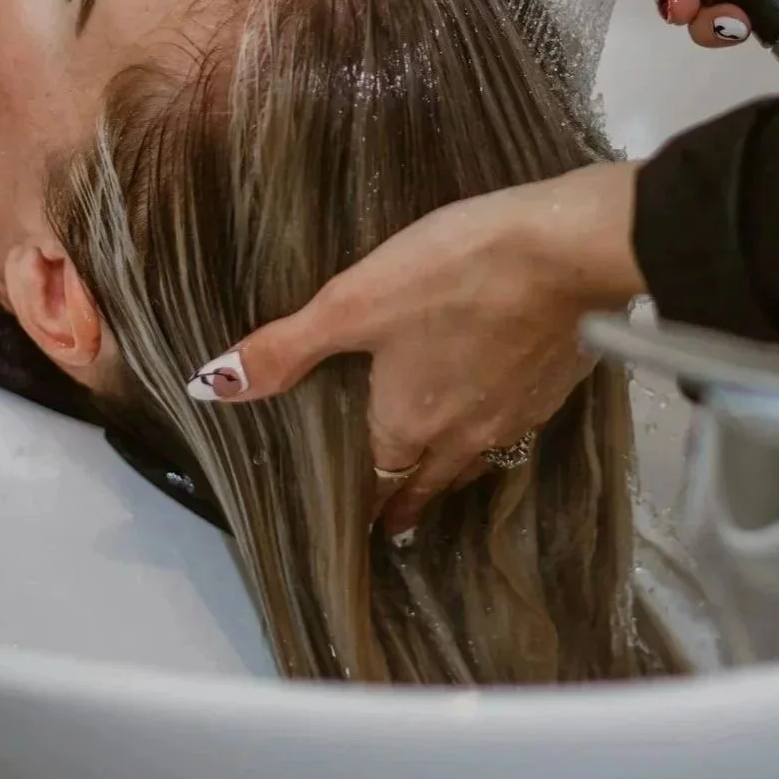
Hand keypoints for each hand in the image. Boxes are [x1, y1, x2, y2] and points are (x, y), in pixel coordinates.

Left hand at [186, 163, 644, 534]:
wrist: (567, 253)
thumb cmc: (454, 273)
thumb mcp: (354, 302)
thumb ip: (285, 348)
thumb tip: (211, 386)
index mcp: (407, 424)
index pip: (380, 481)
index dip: (368, 504)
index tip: (363, 525)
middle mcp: (463, 435)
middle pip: (430, 482)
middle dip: (409, 500)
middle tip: (397, 518)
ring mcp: (516, 415)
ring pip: (477, 459)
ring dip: (454, 471)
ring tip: (443, 474)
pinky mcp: (555, 387)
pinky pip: (517, 424)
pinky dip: (499, 427)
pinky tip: (501, 405)